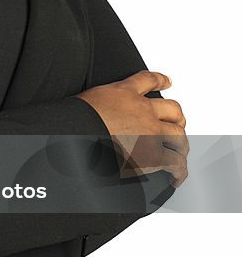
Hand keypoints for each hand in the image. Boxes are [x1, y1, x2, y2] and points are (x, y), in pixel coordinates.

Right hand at [75, 70, 188, 188]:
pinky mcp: (153, 154)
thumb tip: (95, 110)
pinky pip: (175, 162)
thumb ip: (100, 102)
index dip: (161, 80)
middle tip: (176, 123)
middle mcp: (142, 109)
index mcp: (124, 93)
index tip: (167, 82)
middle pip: (172, 109)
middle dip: (177, 118)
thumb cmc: (76, 119)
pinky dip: (179, 170)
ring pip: (178, 134)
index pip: (148, 80)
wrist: (75, 134)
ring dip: (181, 144)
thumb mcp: (88, 100)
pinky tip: (177, 175)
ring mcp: (151, 132)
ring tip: (179, 151)